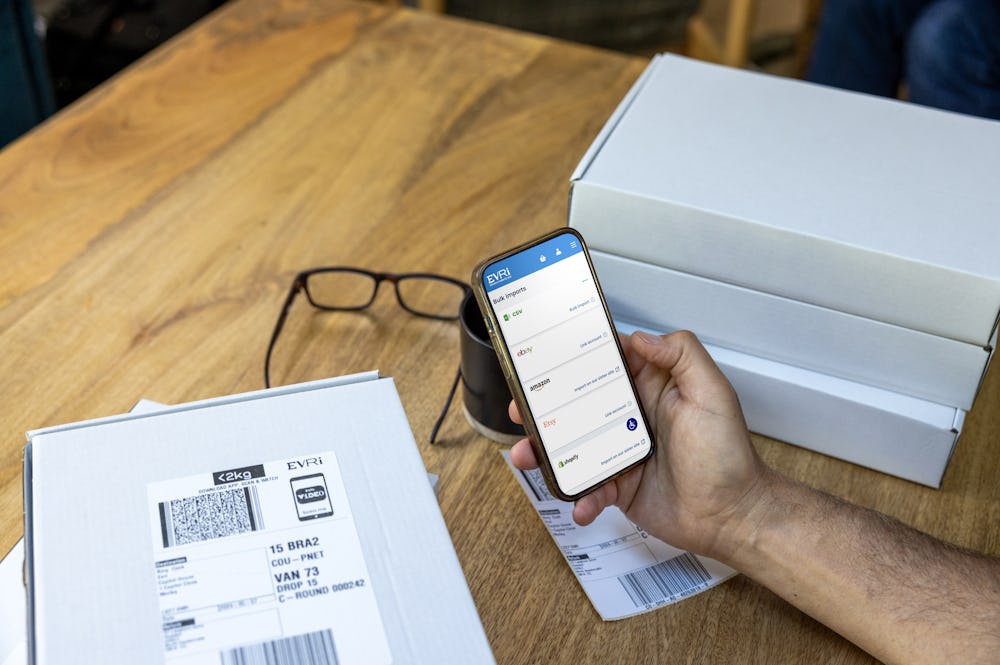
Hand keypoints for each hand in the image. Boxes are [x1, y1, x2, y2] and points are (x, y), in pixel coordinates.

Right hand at [509, 330, 772, 558]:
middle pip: (577, 405)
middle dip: (544, 407)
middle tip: (521, 408)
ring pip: (573, 447)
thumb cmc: (727, 456)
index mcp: (650, 387)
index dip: (573, 359)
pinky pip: (588, 488)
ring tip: (527, 456)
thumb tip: (641, 337)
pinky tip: (581, 502)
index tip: (544, 356)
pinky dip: (579, 496)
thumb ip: (681, 355)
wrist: (732, 515)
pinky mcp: (618, 486)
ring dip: (546, 451)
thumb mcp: (712, 393)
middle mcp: (630, 417)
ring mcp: (620, 452)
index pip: (605, 363)